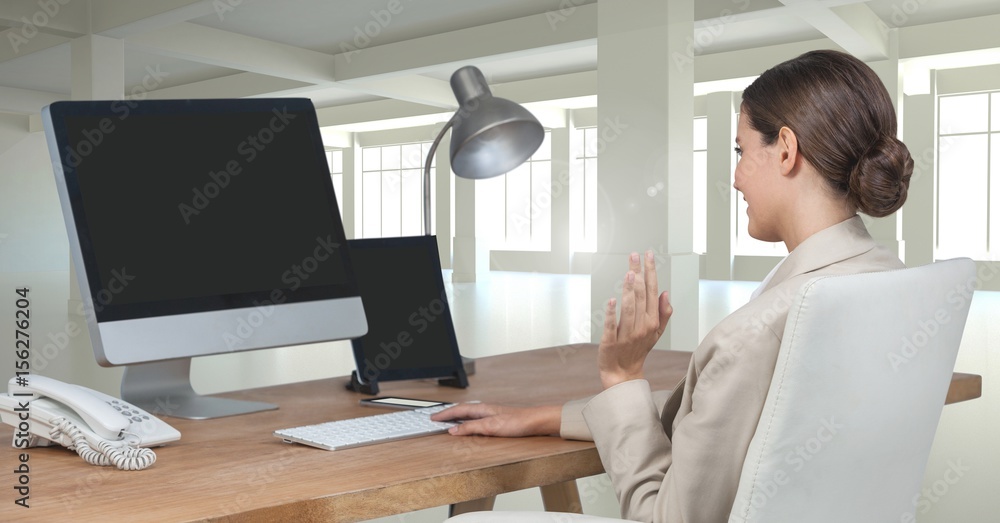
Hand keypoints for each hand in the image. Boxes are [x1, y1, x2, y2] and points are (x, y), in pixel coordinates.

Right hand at [430, 402, 560, 436]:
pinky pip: (475, 418)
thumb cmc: (517, 422)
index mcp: (481, 408)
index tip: (433, 417)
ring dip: (456, 417)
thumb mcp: (490, 427)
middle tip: (436, 418)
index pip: (458, 410)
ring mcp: (490, 414)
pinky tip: (468, 425)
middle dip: (448, 414)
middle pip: (461, 410)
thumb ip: (471, 427)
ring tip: (447, 420)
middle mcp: (485, 409)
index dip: (444, 414)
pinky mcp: (496, 420)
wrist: (535, 421)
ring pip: (468, 414)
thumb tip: (453, 430)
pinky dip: (466, 421)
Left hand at [597, 251, 672, 389]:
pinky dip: (612, 314)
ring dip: (630, 290)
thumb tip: (666, 293)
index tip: (648, 255)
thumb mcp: (656, 332)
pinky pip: (612, 326)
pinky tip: (611, 300)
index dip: (651, 272)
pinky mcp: (611, 342)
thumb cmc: (638, 350)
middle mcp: (642, 326)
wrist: (624, 373)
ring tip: (630, 272)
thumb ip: (663, 313)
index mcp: (652, 322)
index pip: (653, 292)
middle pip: (641, 296)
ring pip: (629, 309)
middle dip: (639, 274)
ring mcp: (627, 334)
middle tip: (635, 255)